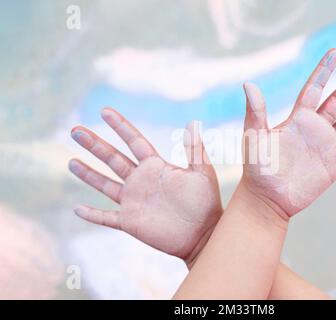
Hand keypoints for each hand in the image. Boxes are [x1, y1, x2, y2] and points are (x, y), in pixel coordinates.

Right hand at [69, 108, 221, 264]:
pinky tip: (77, 209)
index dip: (120, 126)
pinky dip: (92, 215)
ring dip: (88, 174)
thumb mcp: (202, 173)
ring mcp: (133, 201)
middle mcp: (141, 181)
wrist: (204, 234)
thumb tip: (192, 123)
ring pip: (105, 184)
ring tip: (71, 161)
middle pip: (112, 159)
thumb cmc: (205, 203)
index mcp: (156, 167)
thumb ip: (195, 150)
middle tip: (76, 130)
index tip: (105, 111)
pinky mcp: (130, 222)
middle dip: (95, 145)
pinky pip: (106, 218)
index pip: (134, 141)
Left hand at [241, 48, 335, 218]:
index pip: (314, 89)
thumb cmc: (257, 168)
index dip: (324, 70)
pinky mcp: (334, 164)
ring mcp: (325, 146)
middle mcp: (314, 129)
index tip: (335, 52)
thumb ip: (255, 111)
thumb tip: (247, 83)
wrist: (267, 199)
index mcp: (297, 119)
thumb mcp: (255, 137)